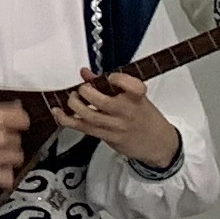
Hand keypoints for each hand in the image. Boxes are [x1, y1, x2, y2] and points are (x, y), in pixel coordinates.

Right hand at [0, 101, 29, 186]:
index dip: (18, 119)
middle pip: (19, 138)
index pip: (23, 119)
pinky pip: (7, 178)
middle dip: (10, 136)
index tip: (13, 120)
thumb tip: (13, 107)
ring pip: (17, 157)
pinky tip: (0, 169)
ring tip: (0, 152)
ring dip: (10, 154)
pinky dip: (6, 175)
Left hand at [58, 71, 181, 173]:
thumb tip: (86, 73)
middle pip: (100, 100)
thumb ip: (110, 85)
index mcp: (137, 98)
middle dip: (85, 91)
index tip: (111, 77)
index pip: (131, 86)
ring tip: (72, 99)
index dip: (118, 79)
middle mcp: (126, 112)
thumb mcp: (136, 98)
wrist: (160, 145)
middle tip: (83, 89)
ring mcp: (116, 126)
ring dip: (74, 104)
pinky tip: (59, 113)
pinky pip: (83, 128)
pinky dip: (67, 120)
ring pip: (88, 115)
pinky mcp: (107, 137)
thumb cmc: (147, 118)